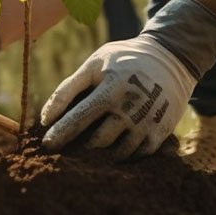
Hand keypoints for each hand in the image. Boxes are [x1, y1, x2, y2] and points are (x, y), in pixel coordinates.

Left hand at [40, 36, 196, 159]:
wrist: (170, 58)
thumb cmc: (123, 61)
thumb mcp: (94, 64)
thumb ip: (68, 88)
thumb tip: (45, 118)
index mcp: (111, 88)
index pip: (80, 118)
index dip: (61, 133)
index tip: (46, 145)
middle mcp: (130, 108)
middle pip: (98, 141)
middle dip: (81, 148)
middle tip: (70, 150)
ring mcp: (147, 122)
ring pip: (118, 153)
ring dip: (102, 155)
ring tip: (91, 152)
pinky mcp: (161, 132)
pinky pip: (137, 156)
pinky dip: (123, 156)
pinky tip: (114, 150)